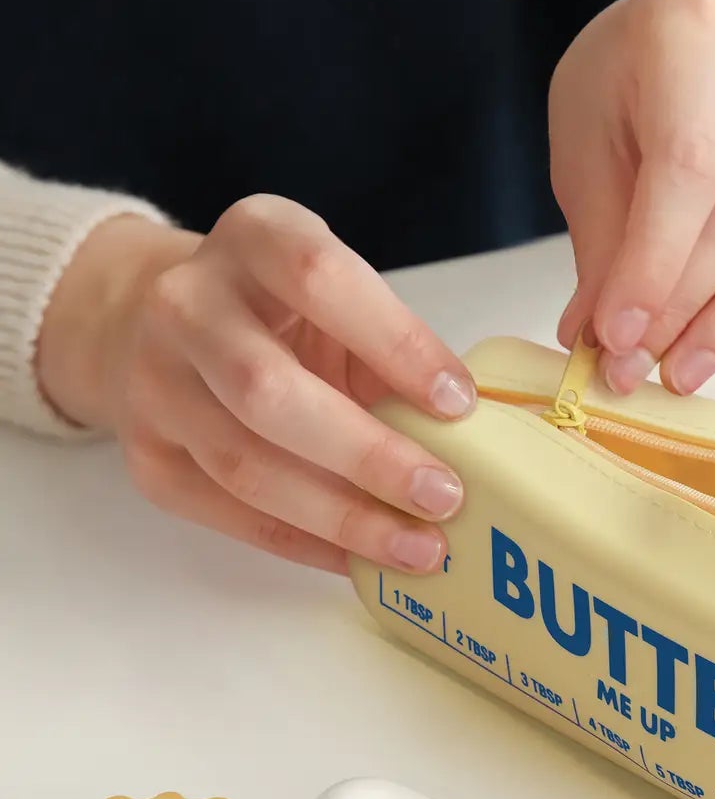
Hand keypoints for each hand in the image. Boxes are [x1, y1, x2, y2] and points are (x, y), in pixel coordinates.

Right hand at [36, 195, 477, 574]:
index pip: (319, 280)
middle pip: (267, 390)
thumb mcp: (344, 300)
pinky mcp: (147, 455)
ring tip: (418, 548)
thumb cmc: (286, 314)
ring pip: (244, 464)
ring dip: (343, 517)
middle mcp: (187, 304)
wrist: (166, 324)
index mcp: (254, 238)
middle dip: (367, 455)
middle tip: (444, 496)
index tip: (458, 403)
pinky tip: (363, 559)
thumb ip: (399, 351)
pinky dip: (305, 544)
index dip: (395, 343)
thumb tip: (484, 432)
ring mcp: (154, 382)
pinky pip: (229, 513)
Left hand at [549, 0, 714, 396]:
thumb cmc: (644, 75)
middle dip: (692, 302)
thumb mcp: (593, 132)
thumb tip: (599, 343)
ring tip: (693, 371)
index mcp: (696, 14)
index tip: (618, 338)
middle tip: (647, 367)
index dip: (654, 263)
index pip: (687, 163)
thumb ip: (602, 233)